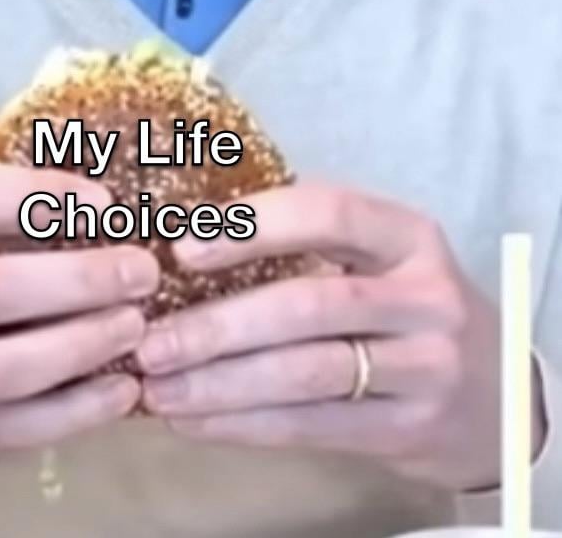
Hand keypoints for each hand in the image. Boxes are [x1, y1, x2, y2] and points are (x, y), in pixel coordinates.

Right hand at [0, 164, 157, 471]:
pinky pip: (3, 432)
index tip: (101, 201)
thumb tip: (80, 192)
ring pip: (1, 371)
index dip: (39, 194)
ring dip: (83, 347)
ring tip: (135, 326)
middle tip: (141, 270)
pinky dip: (70, 414)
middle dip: (80, 280)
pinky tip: (117, 393)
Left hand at [136, 181, 546, 491]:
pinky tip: (197, 422)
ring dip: (220, 384)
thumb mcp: (383, 260)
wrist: (496, 396)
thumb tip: (186, 247)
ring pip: (306, 373)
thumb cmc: (409, 309)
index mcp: (409, 235)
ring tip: (158, 389)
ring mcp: (424, 366)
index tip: (183, 248)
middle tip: (148, 340)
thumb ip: (310, 245)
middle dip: (218, 325)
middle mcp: (424, 295)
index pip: (328, 213)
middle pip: (308, 304)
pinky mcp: (410, 429)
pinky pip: (313, 426)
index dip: (254, 226)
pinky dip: (245, 425)